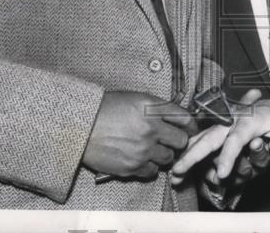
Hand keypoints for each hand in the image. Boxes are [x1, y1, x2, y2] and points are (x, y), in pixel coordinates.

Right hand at [82, 91, 197, 179]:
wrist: (80, 126)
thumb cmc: (104, 109)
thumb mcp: (134, 98)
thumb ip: (155, 108)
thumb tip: (173, 117)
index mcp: (152, 108)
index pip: (184, 117)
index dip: (190, 124)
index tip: (190, 128)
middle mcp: (152, 128)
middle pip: (181, 140)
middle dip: (178, 141)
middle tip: (172, 141)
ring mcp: (143, 149)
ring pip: (169, 158)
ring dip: (164, 154)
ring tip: (153, 150)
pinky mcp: (133, 166)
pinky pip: (153, 171)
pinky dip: (150, 166)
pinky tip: (142, 159)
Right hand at [171, 94, 269, 182]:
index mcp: (251, 119)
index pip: (237, 139)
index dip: (229, 157)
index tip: (222, 174)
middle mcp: (234, 122)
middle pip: (211, 138)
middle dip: (193, 155)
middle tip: (178, 171)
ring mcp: (226, 127)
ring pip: (203, 140)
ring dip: (188, 156)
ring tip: (175, 174)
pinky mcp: (223, 132)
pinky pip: (204, 141)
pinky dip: (192, 151)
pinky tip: (183, 168)